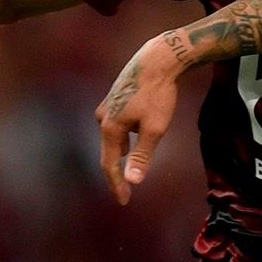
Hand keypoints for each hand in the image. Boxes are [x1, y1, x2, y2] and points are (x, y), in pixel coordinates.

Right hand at [95, 30, 190, 205]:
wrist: (157, 59)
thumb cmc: (159, 94)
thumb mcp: (155, 128)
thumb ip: (142, 156)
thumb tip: (132, 181)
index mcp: (110, 128)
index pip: (110, 165)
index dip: (116, 185)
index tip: (124, 201)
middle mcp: (103, 118)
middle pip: (108, 153)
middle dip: (116, 173)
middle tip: (125, 192)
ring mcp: (106, 107)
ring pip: (112, 138)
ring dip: (119, 155)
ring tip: (126, 170)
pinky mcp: (113, 99)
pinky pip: (116, 126)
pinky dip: (122, 138)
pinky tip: (130, 139)